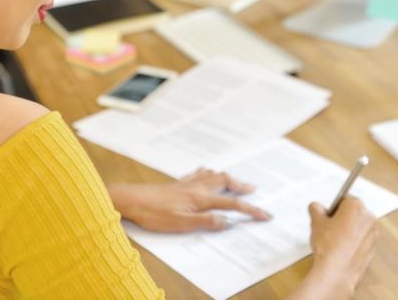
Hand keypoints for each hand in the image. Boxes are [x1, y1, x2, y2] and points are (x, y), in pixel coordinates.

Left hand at [107, 169, 271, 232]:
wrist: (132, 199)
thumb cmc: (154, 214)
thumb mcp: (181, 224)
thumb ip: (206, 221)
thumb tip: (227, 221)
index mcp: (201, 198)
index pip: (231, 204)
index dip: (250, 210)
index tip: (265, 214)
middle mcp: (197, 187)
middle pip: (226, 182)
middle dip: (242, 186)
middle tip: (254, 190)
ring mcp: (187, 183)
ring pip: (214, 175)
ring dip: (228, 178)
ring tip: (236, 182)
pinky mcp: (178, 183)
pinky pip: (200, 173)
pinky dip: (210, 173)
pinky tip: (208, 173)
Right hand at [287, 197, 378, 298]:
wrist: (336, 272)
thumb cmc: (328, 246)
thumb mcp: (316, 222)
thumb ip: (316, 209)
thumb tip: (316, 207)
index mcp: (356, 206)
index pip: (344, 199)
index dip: (334, 207)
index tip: (327, 215)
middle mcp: (368, 217)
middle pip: (353, 212)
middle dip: (342, 217)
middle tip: (329, 228)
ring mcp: (373, 233)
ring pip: (358, 226)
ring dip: (349, 229)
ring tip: (334, 240)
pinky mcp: (373, 247)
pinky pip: (362, 239)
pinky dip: (354, 241)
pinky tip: (342, 249)